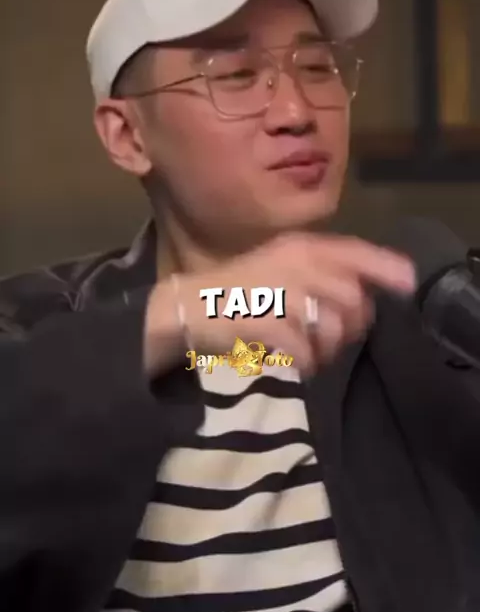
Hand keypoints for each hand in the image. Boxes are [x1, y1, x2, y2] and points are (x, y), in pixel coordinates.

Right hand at [144, 232, 415, 376]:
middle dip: (350, 326)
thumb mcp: (283, 270)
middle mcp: (293, 263)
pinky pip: (304, 348)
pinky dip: (307, 362)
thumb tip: (368, 297)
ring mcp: (278, 291)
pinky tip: (298, 363)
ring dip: (329, 347)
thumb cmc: (240, 291)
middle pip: (351, 298)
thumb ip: (324, 276)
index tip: (407, 284)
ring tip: (314, 354)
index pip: (354, 252)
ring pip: (330, 325)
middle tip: (334, 340)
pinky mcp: (262, 321)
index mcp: (299, 247)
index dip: (385, 268)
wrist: (188, 307)